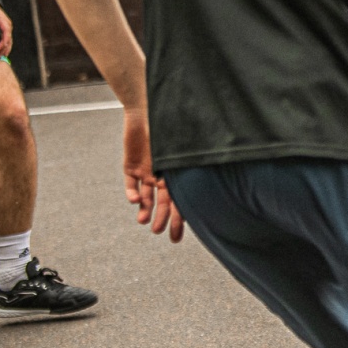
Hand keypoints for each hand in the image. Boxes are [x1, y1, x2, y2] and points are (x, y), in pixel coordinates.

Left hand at [0, 2, 14, 57]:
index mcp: (4, 22)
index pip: (6, 35)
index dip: (3, 44)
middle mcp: (8, 26)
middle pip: (9, 40)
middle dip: (4, 49)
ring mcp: (7, 28)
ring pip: (9, 41)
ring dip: (5, 49)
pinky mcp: (4, 30)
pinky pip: (6, 40)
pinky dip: (4, 46)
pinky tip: (1, 52)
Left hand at [122, 106, 184, 241]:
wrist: (148, 110)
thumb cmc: (170, 128)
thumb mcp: (183, 149)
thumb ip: (192, 165)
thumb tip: (217, 184)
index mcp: (177, 175)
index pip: (179, 202)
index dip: (179, 220)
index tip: (176, 236)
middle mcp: (162, 176)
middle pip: (163, 203)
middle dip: (162, 219)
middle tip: (160, 233)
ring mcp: (146, 172)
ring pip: (146, 197)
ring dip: (146, 210)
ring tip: (144, 222)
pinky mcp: (130, 166)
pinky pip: (130, 184)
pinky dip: (132, 193)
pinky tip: (135, 200)